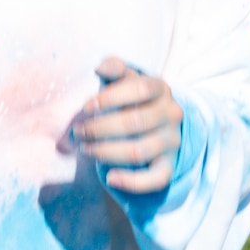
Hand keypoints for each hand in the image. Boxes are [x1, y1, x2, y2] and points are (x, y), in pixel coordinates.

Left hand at [71, 57, 183, 193]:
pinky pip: (156, 179)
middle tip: (78, 132)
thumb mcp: (127, 78)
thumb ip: (114, 68)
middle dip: (100, 128)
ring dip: (106, 152)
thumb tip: (100, 67)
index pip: (140, 89)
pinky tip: (109, 178)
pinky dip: (132, 182)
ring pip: (139, 151)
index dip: (110, 98)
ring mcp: (171, 141)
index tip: (86, 107)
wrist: (159, 123)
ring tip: (86, 150)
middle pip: (136, 122)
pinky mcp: (169, 165)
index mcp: (161, 89)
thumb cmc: (133, 98)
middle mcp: (171, 114)